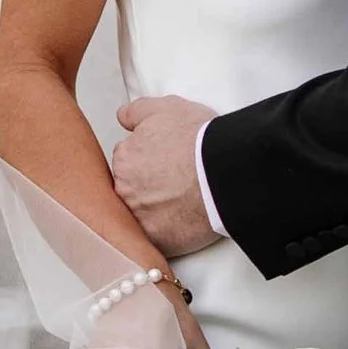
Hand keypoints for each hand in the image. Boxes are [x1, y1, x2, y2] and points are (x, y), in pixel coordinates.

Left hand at [112, 94, 223, 257]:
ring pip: (141, 215)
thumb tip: (123, 118)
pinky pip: (156, 240)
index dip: (147, 162)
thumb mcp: (166, 108)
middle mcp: (124, 189)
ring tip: (183, 203)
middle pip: (130, 191)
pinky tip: (184, 222)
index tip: (165, 165)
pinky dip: (168, 233)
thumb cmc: (200, 140)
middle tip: (176, 184)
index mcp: (124, 159)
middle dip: (149, 188)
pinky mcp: (157, 240)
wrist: (224, 170)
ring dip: (156, 211)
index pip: (126, 162)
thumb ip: (136, 112)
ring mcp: (139, 217)